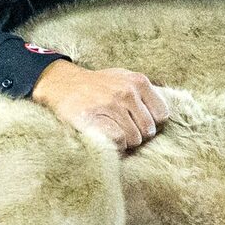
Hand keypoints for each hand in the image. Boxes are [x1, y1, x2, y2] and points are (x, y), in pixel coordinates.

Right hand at [32, 59, 171, 152]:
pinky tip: (105, 138)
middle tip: (120, 128)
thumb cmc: (97, 85)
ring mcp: (110, 105)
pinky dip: (114, 145)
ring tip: (111, 131)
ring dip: (124, 142)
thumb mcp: (124, 78)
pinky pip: (118, 142)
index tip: (137, 123)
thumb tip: (163, 117)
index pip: (161, 116)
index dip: (150, 123)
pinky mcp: (94, 118)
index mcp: (138, 81)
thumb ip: (145, 93)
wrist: (61, 83)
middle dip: (136, 134)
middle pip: (148, 131)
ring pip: (134, 139)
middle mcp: (127, 92)